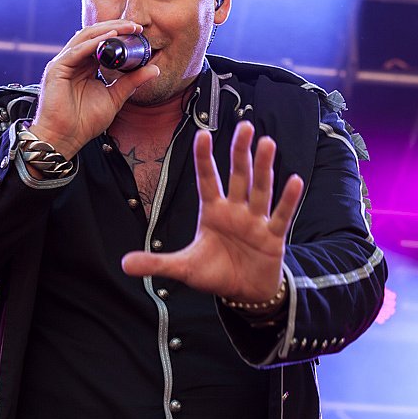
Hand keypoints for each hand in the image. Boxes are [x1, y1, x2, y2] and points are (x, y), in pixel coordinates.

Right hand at [30, 21, 159, 157]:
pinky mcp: (57, 68)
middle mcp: (74, 61)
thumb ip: (131, 82)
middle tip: (136, 26)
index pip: (102, 43)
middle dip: (116, 28)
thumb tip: (154, 69)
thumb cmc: (84, 122)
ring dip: (106, 30)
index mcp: (85, 66)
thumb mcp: (115, 98)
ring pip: (85, 37)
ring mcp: (64, 63)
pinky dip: (93, 42)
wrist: (65, 138)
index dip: (120, 35)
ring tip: (126, 28)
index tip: (139, 33)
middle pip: (94, 35)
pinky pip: (77, 51)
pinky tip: (109, 38)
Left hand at [121, 122, 303, 300]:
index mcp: (213, 212)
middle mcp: (235, 211)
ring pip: (260, 190)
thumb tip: (124, 264)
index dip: (205, 159)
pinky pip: (280, 215)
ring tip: (266, 142)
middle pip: (238, 177)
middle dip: (240, 153)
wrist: (244, 293)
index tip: (202, 134)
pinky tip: (293, 180)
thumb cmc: (216, 273)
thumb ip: (156, 263)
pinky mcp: (273, 237)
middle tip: (244, 125)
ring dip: (263, 167)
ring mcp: (255, 221)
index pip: (207, 180)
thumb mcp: (183, 269)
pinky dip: (287, 199)